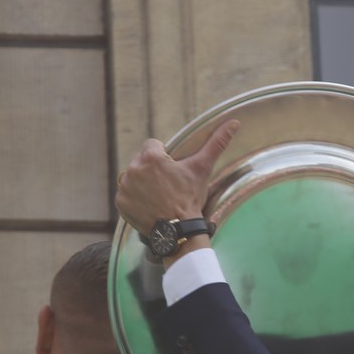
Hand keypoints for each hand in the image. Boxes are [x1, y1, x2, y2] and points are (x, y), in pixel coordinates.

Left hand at [114, 119, 238, 236]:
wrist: (179, 230)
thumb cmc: (190, 198)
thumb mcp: (202, 168)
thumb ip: (216, 143)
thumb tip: (234, 123)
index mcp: (150, 157)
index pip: (153, 146)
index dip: (164, 158)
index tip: (172, 172)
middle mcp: (132, 169)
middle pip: (142, 162)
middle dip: (153, 171)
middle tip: (167, 187)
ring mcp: (125, 187)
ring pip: (133, 178)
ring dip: (143, 184)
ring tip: (159, 196)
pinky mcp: (120, 203)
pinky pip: (126, 195)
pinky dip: (135, 199)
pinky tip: (149, 205)